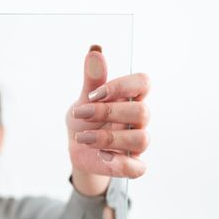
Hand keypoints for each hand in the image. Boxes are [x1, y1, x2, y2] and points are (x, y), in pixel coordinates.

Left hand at [65, 45, 150, 178]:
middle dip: (107, 113)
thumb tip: (95, 50)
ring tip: (82, 138)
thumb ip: (92, 79)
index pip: (143, 83)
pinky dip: (120, 162)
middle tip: (79, 114)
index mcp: (129, 98)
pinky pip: (138, 167)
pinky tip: (101, 156)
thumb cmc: (84, 119)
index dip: (121, 86)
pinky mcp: (131, 164)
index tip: (94, 93)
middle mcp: (137, 120)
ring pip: (140, 139)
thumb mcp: (84, 99)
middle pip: (141, 112)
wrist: (75, 147)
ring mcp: (136, 143)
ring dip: (108, 138)